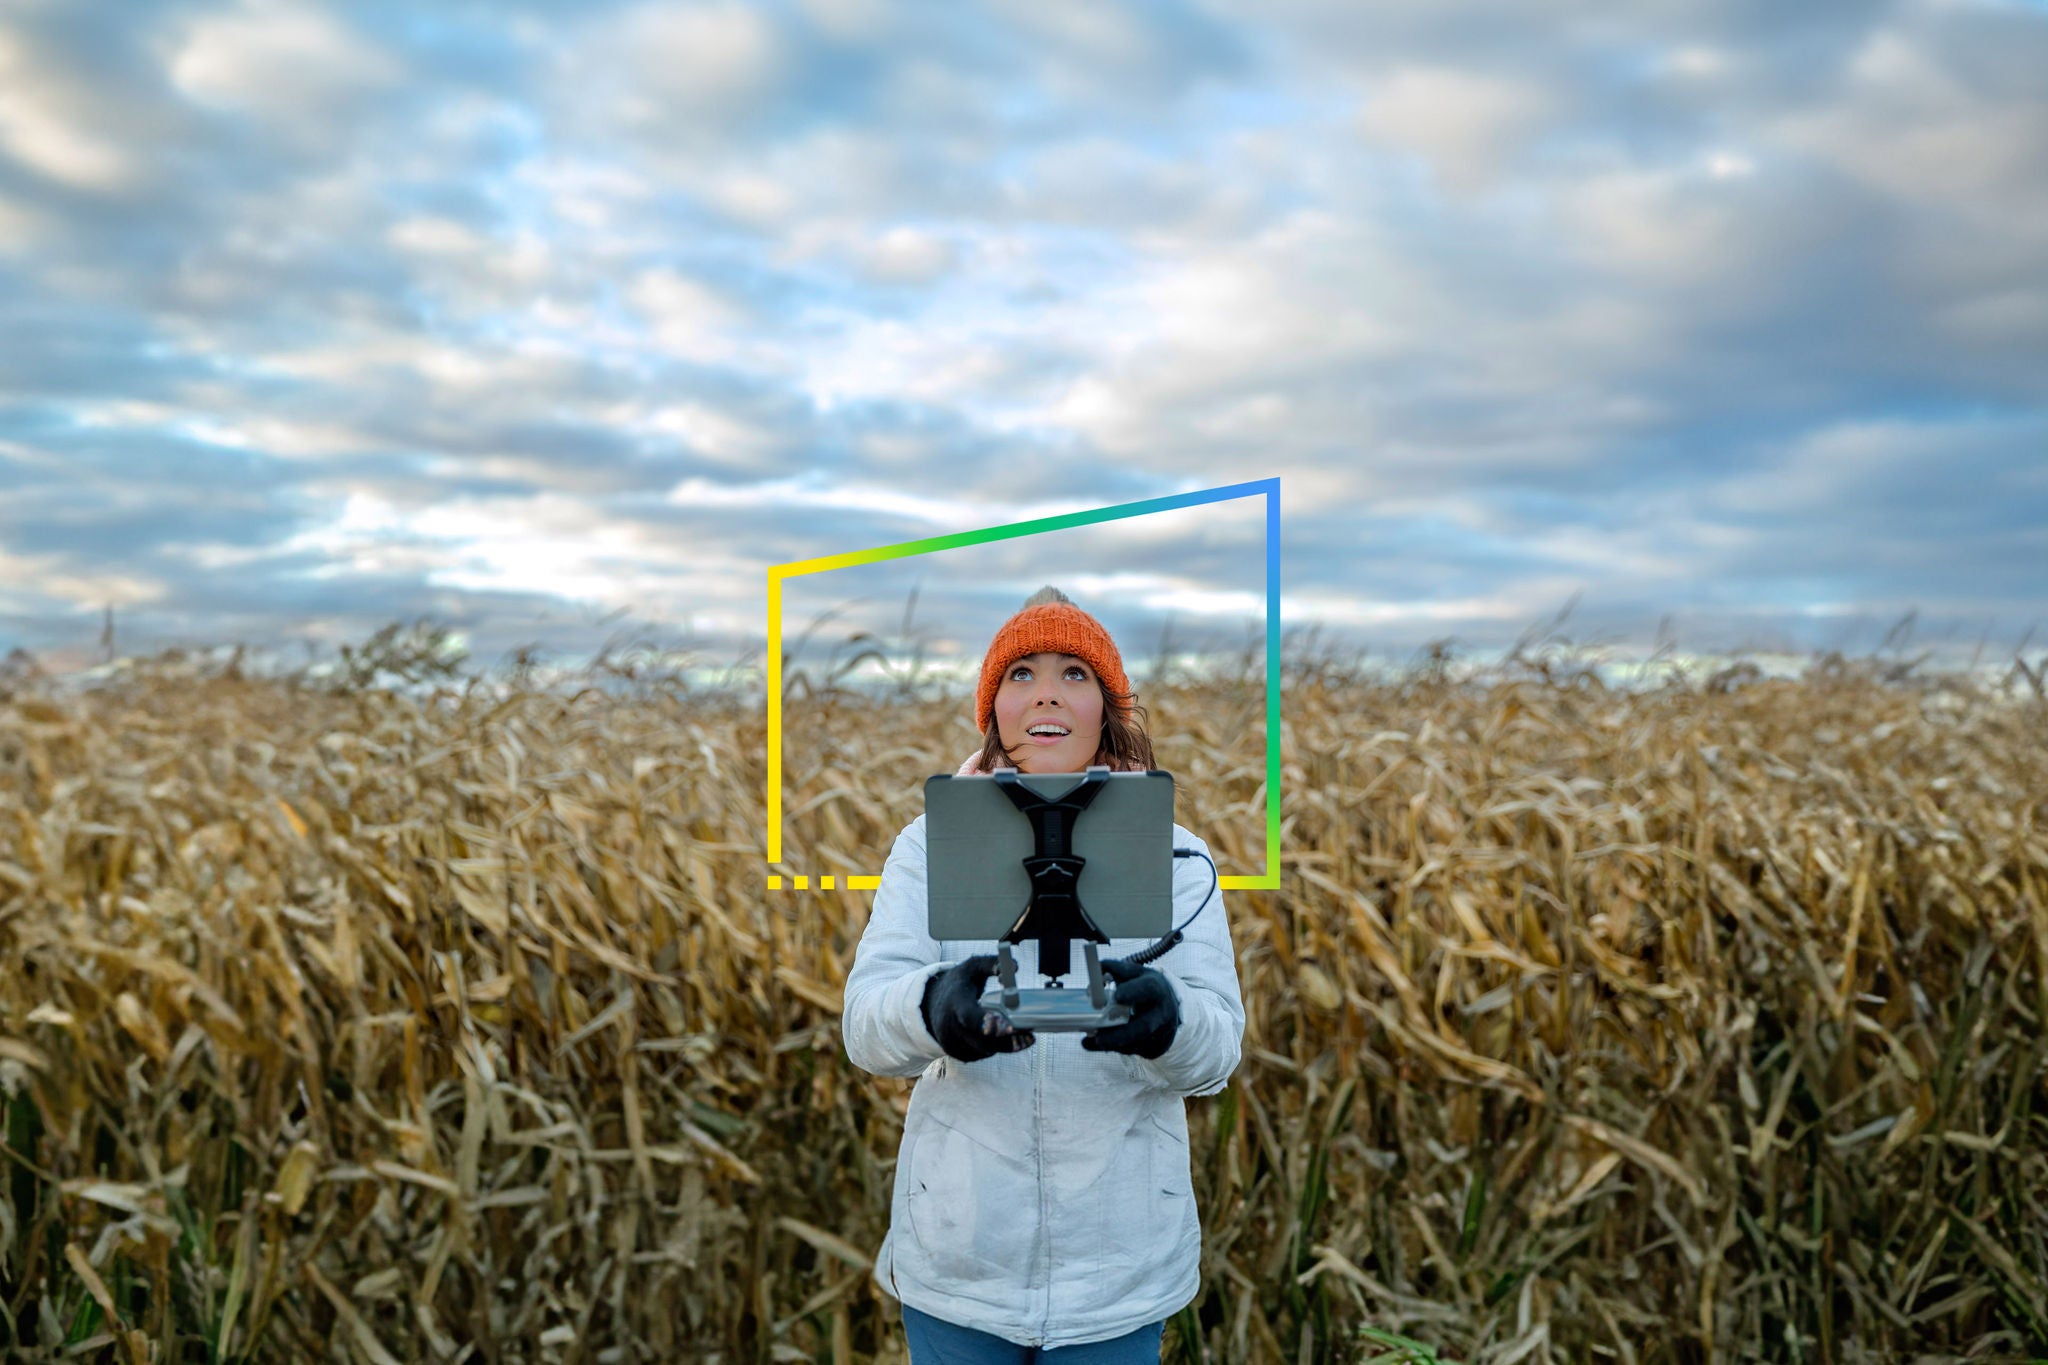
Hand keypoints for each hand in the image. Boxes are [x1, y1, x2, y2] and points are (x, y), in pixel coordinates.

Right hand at [920, 955, 1036, 1061]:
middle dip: (1008, 1041)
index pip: (969, 1017)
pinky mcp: (956, 1052)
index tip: (1010, 1027)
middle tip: (1030, 1037)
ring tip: (1021, 1036)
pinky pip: (981, 1055)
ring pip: (984, 1051)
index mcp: (955, 1002)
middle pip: (982, 1041)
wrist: (932, 1002)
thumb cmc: (959, 983)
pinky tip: (1002, 1038)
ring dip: (1004, 1046)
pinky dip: (994, 1048)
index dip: (988, 1023)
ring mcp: (951, 1042)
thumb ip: (993, 963)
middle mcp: (949, 1025)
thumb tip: (1014, 967)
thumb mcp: (973, 967)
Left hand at [1081, 958, 1178, 1059]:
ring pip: (1136, 1044)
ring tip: (1093, 1041)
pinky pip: (1132, 1050)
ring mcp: (1159, 1033)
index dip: (1132, 992)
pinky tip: (1096, 1044)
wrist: (1168, 1007)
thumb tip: (1096, 969)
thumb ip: (1115, 969)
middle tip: (1098, 1036)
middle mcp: (1161, 1012)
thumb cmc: (1144, 988)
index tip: (1116, 995)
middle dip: (1120, 1034)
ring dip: (1113, 1044)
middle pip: (1143, 1027)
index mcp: (1156, 989)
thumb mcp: (1135, 974)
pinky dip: (1113, 1048)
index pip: (1148, 989)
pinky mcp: (1153, 1047)